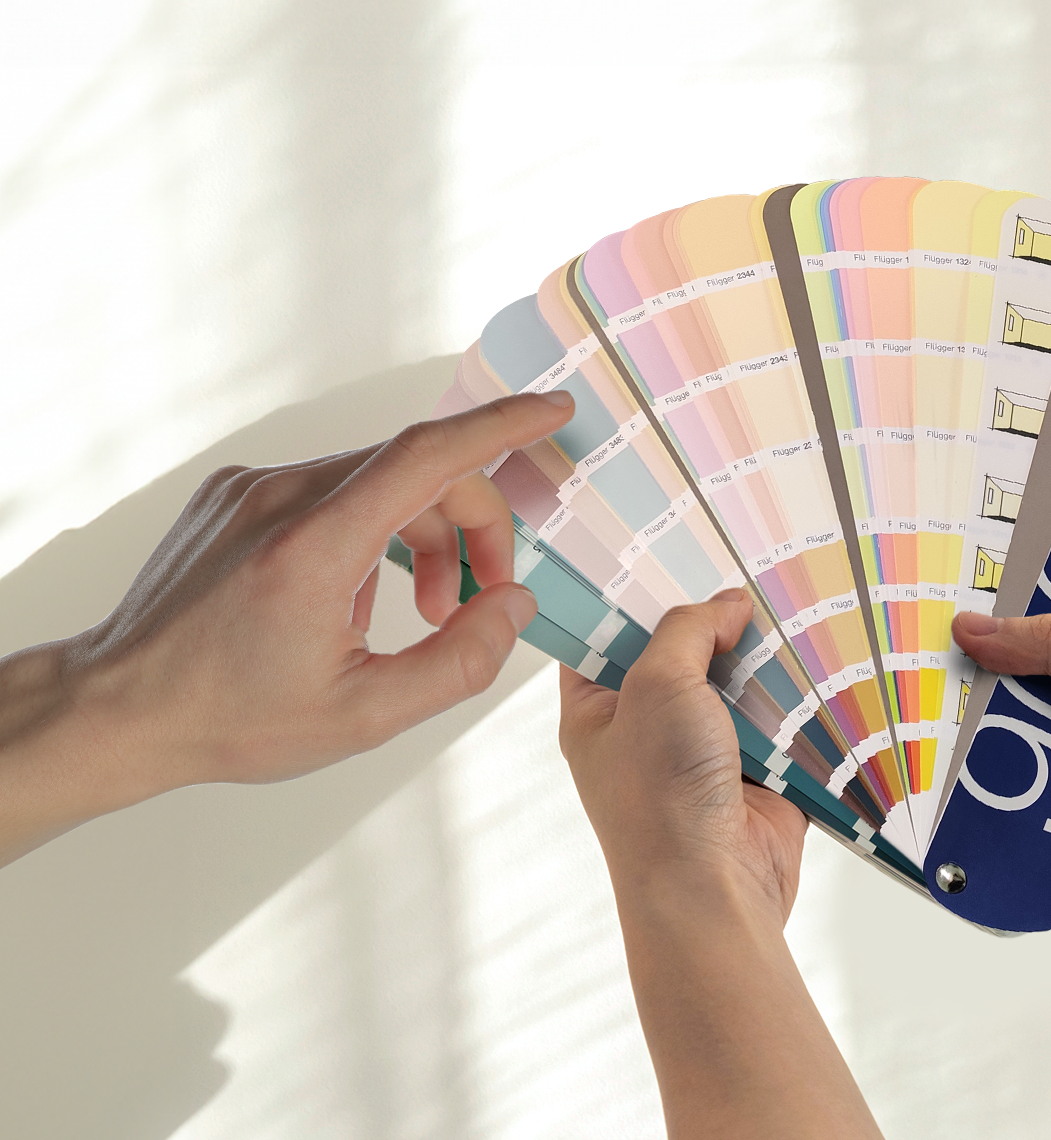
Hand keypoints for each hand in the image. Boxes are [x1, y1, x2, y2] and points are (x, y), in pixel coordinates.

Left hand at [0, 392, 572, 864]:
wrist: (119, 707)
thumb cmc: (230, 717)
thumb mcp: (363, 716)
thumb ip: (459, 661)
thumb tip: (513, 605)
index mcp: (314, 547)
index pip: (428, 453)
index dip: (503, 426)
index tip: (554, 412)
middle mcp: (281, 498)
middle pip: (417, 470)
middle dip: (471, 525)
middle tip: (481, 599)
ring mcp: (253, 488)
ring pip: (378, 479)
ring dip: (422, 534)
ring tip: (421, 610)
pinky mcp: (237, 493)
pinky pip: (334, 489)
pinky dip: (371, 531)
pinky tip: (355, 600)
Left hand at [558, 591, 806, 921]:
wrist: (715, 893)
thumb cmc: (660, 798)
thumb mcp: (657, 687)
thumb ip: (688, 631)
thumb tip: (728, 605)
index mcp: (597, 710)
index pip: (604, 636)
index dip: (632, 596)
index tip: (665, 550)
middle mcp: (646, 728)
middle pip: (682, 654)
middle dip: (714, 622)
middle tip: (743, 569)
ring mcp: (703, 751)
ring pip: (737, 684)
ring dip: (762, 657)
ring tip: (790, 602)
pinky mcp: (756, 772)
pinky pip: (780, 721)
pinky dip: (798, 697)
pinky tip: (817, 656)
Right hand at [952, 611, 1050, 899]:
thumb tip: (974, 628)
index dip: (1018, 629)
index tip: (961, 617)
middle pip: (1040, 694)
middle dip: (994, 684)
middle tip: (932, 666)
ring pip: (1032, 747)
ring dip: (995, 737)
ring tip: (936, 716)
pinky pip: (1040, 804)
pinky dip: (1009, 794)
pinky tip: (963, 776)